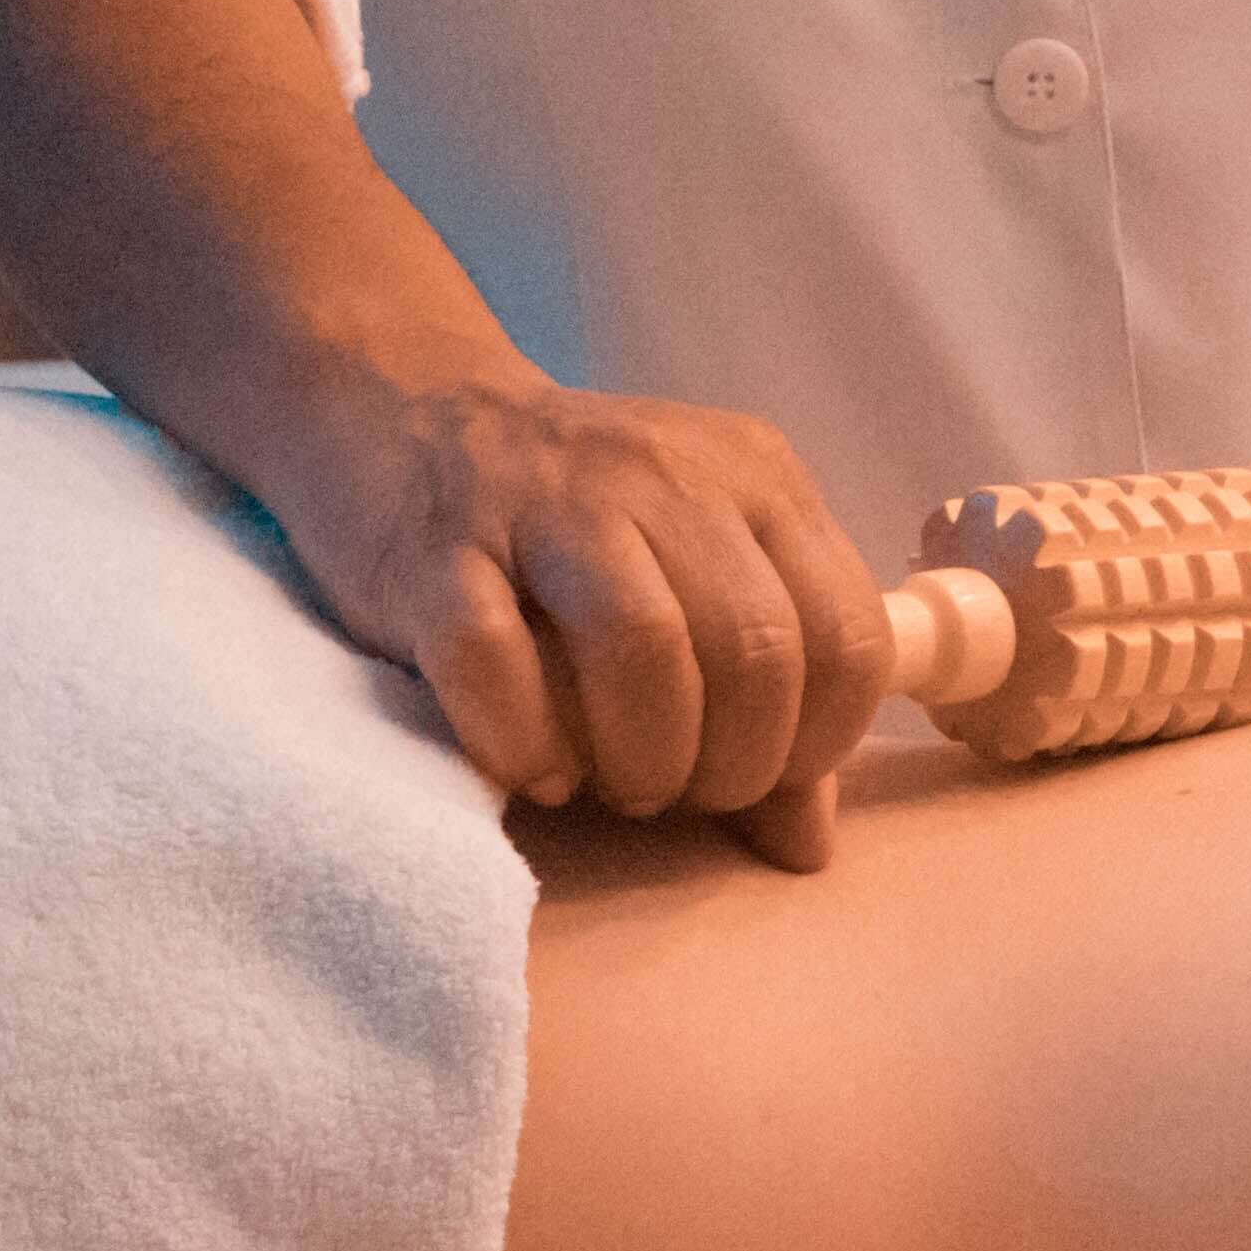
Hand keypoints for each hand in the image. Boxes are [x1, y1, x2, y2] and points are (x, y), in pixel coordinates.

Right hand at [257, 371, 894, 866]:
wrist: (403, 411)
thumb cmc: (572, 522)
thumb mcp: (696, 576)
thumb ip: (769, 693)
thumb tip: (805, 840)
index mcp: (756, 478)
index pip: (847, 631)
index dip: (822, 739)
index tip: (768, 779)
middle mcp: (662, 474)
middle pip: (754, 647)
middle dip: (735, 765)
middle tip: (685, 794)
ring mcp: (545, 502)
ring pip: (641, 644)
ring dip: (646, 757)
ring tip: (623, 788)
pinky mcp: (436, 548)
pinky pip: (494, 660)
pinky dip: (524, 741)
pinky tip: (535, 767)